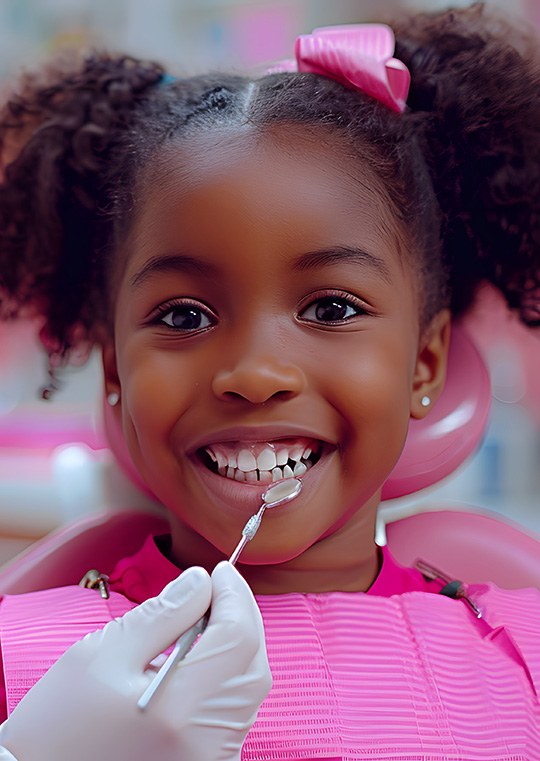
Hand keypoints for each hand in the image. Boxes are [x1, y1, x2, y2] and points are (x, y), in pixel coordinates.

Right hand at [0, 562, 270, 760]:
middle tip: (214, 589)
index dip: (234, 596)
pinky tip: (202, 656)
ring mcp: (209, 759)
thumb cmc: (60, 725)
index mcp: (179, 710)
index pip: (238, 638)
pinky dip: (227, 675)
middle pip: (252, 664)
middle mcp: (206, 742)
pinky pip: (234, 711)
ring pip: (249, 688)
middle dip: (240, 617)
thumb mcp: (101, 655)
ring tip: (204, 619)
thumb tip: (200, 581)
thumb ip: (160, 613)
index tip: (218, 570)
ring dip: (236, 645)